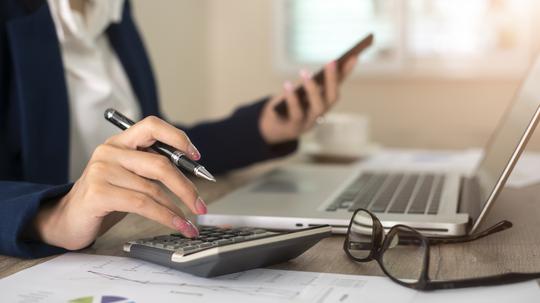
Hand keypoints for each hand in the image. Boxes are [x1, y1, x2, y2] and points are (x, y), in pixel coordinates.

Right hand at [33, 116, 205, 249]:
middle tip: (201, 204)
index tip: (196, 156)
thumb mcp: (129, 176)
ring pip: (153, 189)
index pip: (152, 126)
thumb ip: (152, 168)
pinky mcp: (99, 193)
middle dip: (186, 186)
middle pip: (160, 164)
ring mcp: (102, 171)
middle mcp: (110, 151)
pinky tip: (178, 225)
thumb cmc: (104, 198)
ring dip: (178, 209)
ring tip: (190, 222)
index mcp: (120, 142)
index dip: (177, 137)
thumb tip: (191, 174)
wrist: (66, 219)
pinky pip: (143, 205)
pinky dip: (166, 217)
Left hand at [259, 57, 357, 143]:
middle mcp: (320, 114)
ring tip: (305, 72)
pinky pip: (296, 114)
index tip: (353, 56)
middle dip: (332, 80)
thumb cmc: (287, 106)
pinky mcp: (293, 128)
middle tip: (331, 62)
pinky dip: (292, 99)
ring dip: (312, 89)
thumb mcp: (299, 91)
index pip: (338, 84)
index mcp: (323, 103)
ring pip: (317, 108)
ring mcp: (308, 122)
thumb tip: (323, 65)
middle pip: (331, 98)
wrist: (271, 129)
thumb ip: (311, 81)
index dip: (346, 72)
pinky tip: (287, 85)